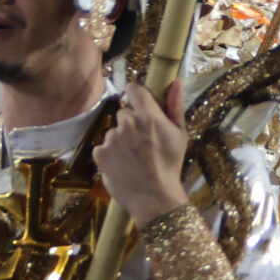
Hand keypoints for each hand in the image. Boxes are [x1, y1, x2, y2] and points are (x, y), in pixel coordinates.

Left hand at [96, 82, 189, 224]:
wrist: (154, 197)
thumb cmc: (170, 165)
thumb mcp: (180, 135)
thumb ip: (174, 106)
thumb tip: (176, 82)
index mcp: (148, 116)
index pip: (134, 89)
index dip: (137, 97)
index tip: (142, 106)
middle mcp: (126, 123)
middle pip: (124, 113)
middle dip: (131, 124)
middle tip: (143, 143)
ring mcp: (111, 138)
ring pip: (113, 131)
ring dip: (121, 140)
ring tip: (134, 158)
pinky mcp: (99, 152)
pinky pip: (103, 146)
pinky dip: (111, 154)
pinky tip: (123, 165)